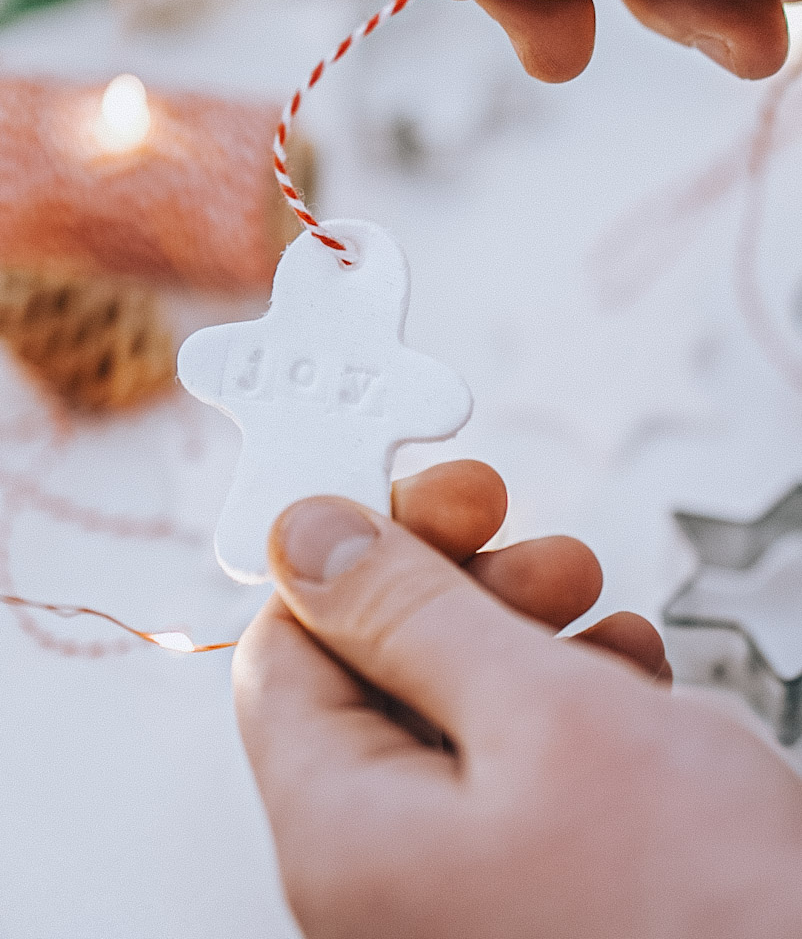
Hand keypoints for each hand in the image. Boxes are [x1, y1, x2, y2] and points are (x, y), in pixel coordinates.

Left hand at [233, 461, 801, 938]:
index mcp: (345, 835)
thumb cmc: (699, 912)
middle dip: (459, 589)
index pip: (284, 652)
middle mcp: (383, 868)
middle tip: (536, 552)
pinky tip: (627, 680)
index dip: (349, 559)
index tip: (423, 500)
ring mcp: (453, 879)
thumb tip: (306, 537)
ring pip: (454, 705)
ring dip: (526, 636)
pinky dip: (566, 699)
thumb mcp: (543, 714)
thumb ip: (408, 616)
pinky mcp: (526, 877)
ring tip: (601, 615)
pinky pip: (513, 758)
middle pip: (374, 673)